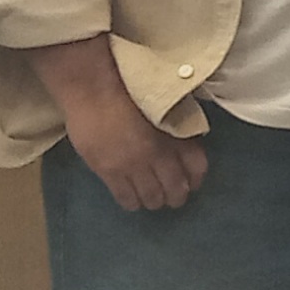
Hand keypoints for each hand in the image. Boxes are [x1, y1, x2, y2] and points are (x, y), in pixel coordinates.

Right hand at [34, 39, 207, 212]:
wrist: (92, 87)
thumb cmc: (124, 88)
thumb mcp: (160, 107)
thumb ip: (174, 128)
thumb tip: (182, 147)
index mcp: (174, 134)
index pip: (197, 166)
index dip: (195, 178)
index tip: (191, 182)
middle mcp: (158, 154)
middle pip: (175, 189)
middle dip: (175, 196)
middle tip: (170, 196)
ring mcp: (134, 166)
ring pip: (152, 198)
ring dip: (154, 200)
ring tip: (150, 198)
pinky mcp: (110, 172)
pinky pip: (126, 198)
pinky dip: (132, 202)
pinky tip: (132, 199)